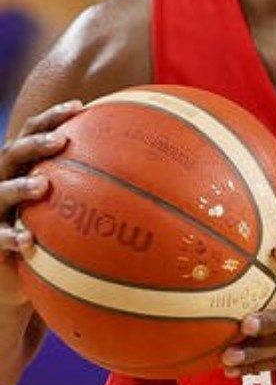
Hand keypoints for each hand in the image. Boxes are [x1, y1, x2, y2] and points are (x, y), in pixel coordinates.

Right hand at [0, 101, 81, 306]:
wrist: (14, 276)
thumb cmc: (50, 237)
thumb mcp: (70, 212)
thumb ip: (96, 192)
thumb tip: (151, 180)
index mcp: (23, 169)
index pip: (33, 133)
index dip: (52, 117)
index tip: (80, 107)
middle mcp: (3, 184)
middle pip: (12, 154)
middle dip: (35, 144)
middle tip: (61, 141)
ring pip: (0, 193)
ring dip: (20, 187)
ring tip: (43, 185)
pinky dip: (11, 238)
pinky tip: (27, 240)